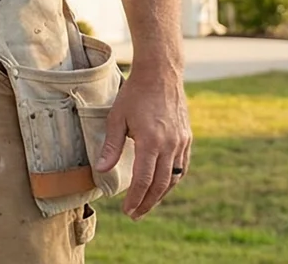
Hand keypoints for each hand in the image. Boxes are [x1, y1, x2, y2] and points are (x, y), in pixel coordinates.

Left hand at [94, 64, 190, 219]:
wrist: (161, 73)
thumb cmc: (135, 94)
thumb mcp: (116, 118)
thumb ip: (111, 146)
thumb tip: (101, 170)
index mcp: (151, 141)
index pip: (144, 179)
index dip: (136, 198)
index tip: (127, 210)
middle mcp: (169, 144)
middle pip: (161, 184)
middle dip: (147, 202)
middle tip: (135, 214)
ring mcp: (181, 141)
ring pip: (174, 177)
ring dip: (161, 194)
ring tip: (147, 203)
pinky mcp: (187, 137)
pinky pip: (182, 165)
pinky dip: (173, 179)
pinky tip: (163, 185)